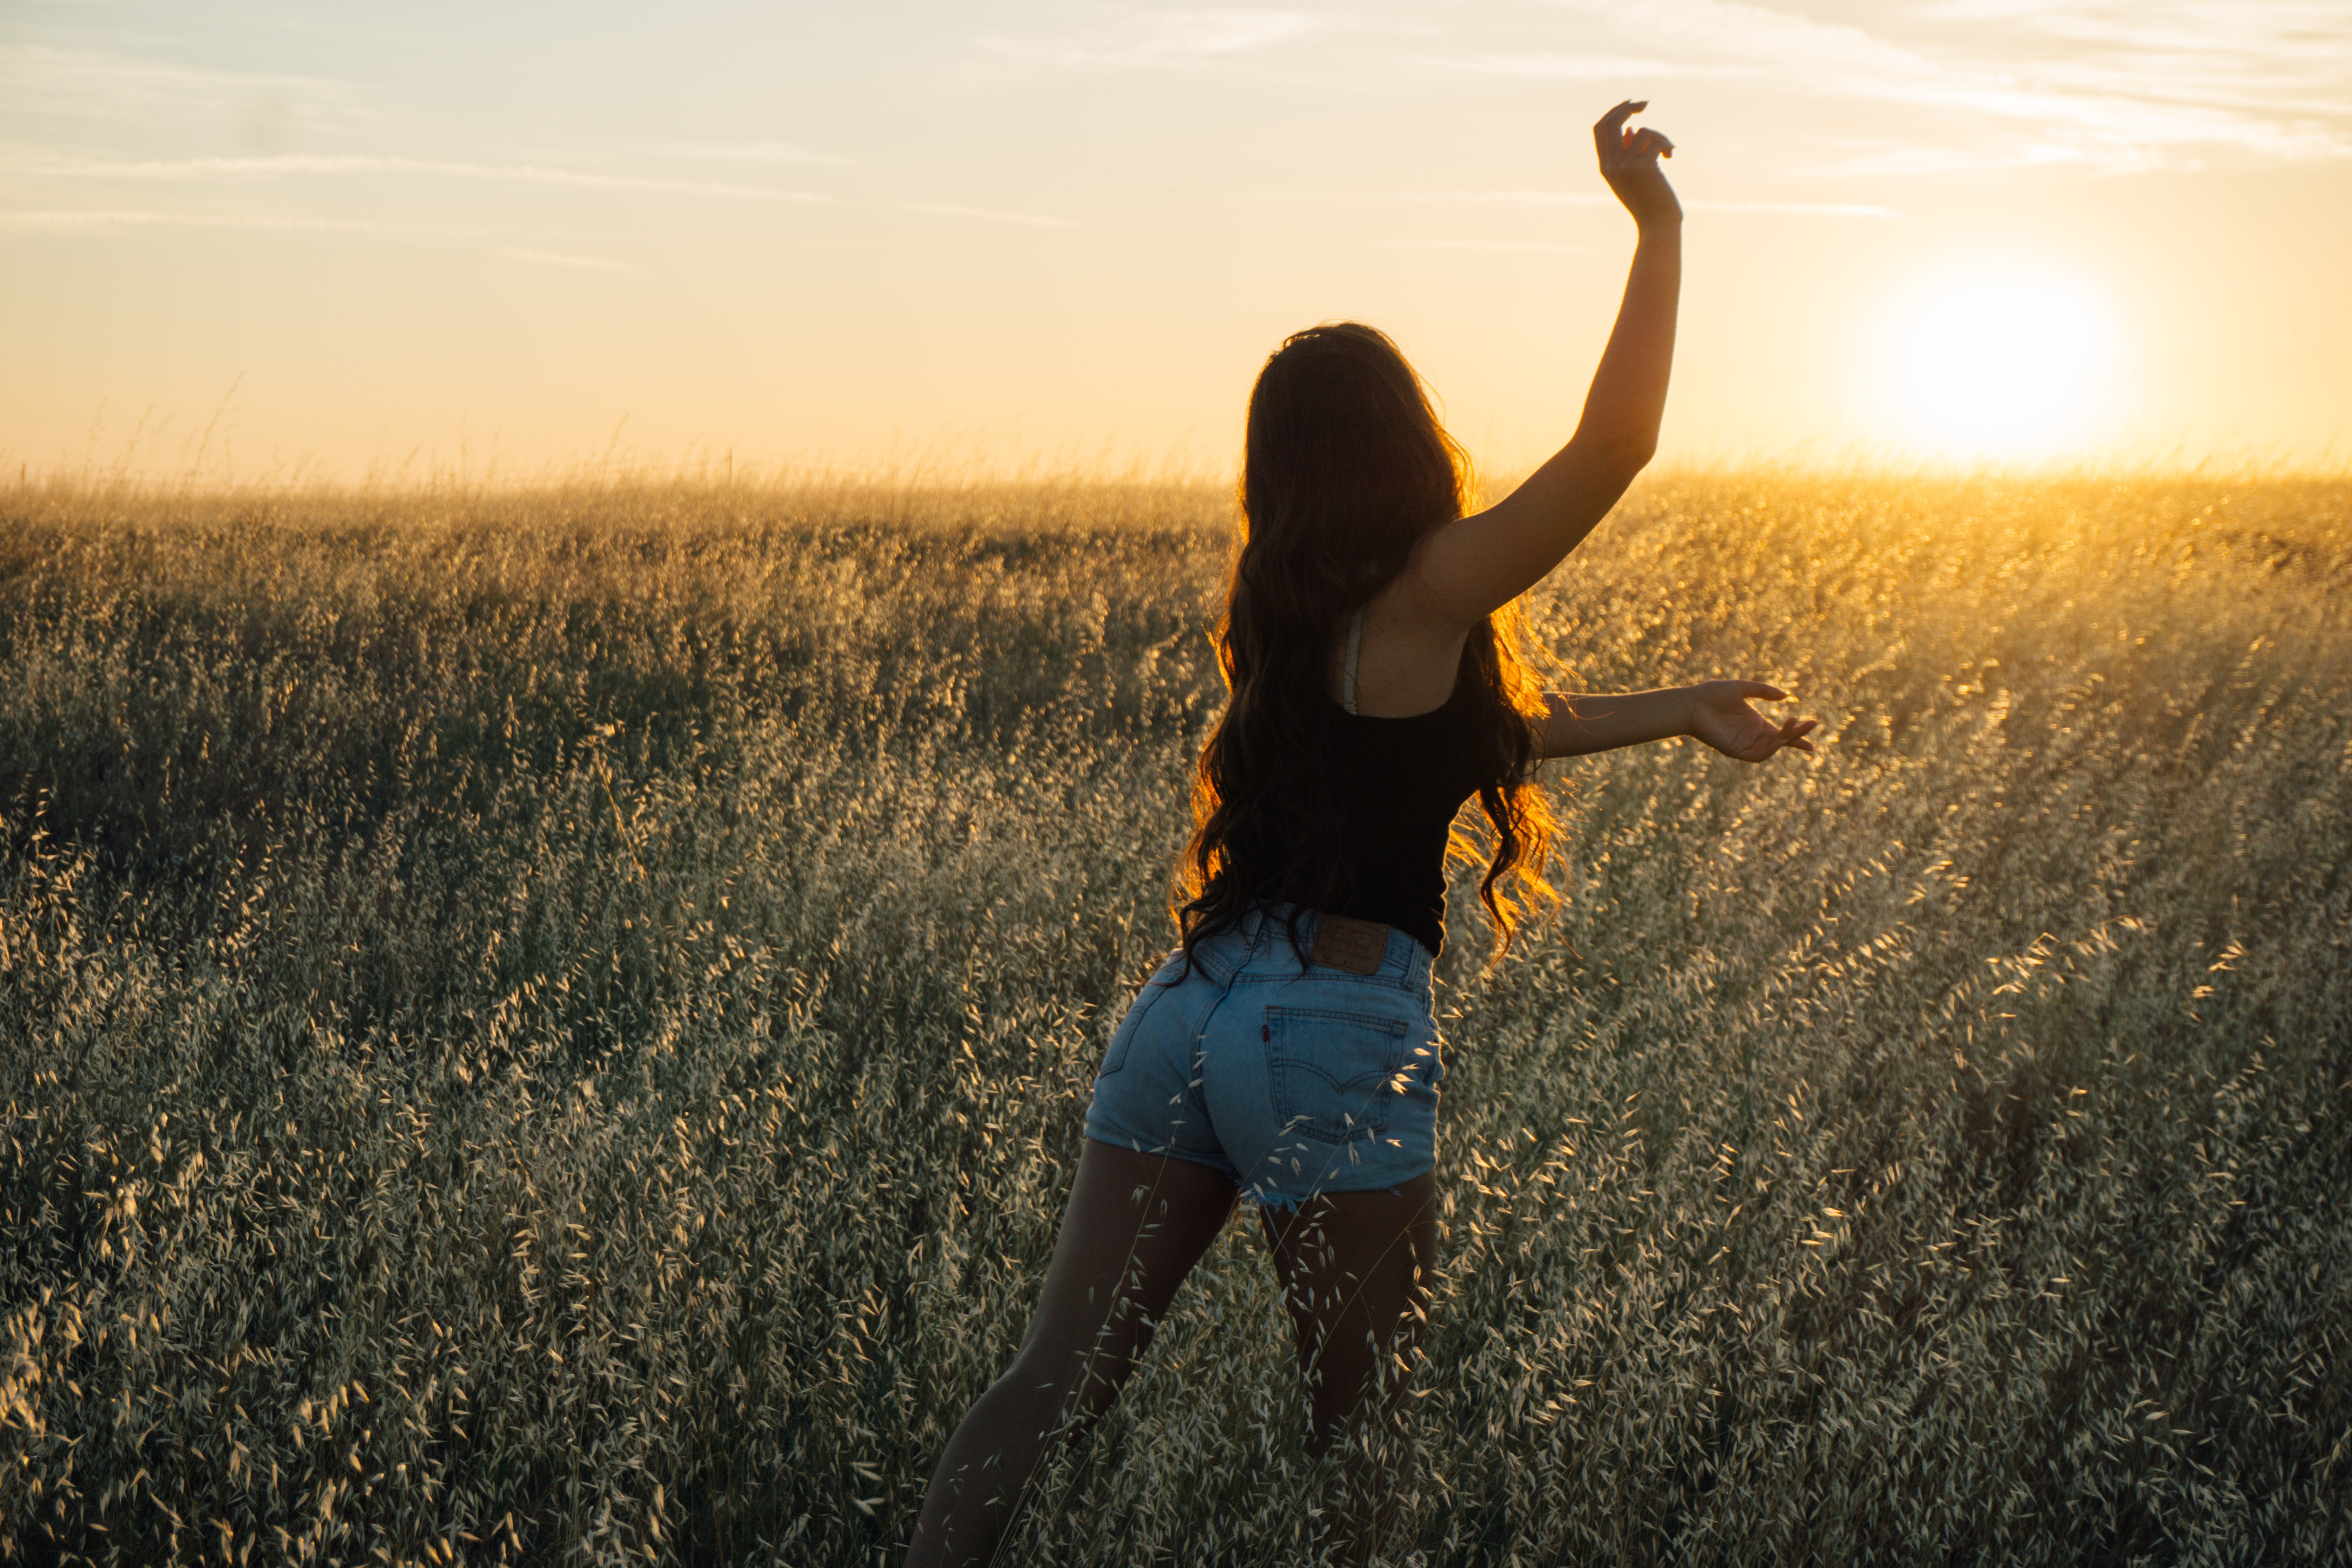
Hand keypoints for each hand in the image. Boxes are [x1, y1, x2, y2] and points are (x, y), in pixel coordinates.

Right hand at [1595, 100, 1681, 229]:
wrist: (1658, 226)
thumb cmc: (1649, 202)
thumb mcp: (1634, 176)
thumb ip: (1629, 152)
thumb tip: (1631, 128)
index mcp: (1605, 167)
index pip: (1600, 129)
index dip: (1614, 111)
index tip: (1630, 105)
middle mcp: (1611, 166)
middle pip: (1611, 122)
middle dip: (1628, 107)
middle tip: (1645, 104)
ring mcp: (1624, 167)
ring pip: (1642, 131)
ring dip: (1659, 135)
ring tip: (1667, 150)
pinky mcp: (1642, 168)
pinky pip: (1655, 140)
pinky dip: (1666, 144)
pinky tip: (1670, 156)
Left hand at [1687, 681, 1816, 761]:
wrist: (1692, 703)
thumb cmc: (1712, 694)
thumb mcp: (1742, 688)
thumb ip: (1764, 691)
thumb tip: (1786, 696)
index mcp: (1755, 723)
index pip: (1780, 733)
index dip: (1797, 736)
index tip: (1813, 743)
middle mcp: (1752, 736)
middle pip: (1781, 740)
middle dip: (1797, 734)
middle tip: (1811, 723)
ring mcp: (1744, 744)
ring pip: (1772, 747)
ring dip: (1786, 738)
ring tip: (1795, 723)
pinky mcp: (1735, 751)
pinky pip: (1758, 755)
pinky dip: (1770, 749)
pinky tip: (1778, 738)